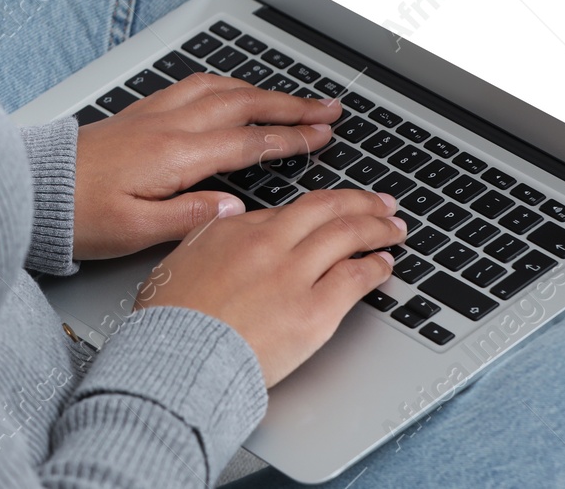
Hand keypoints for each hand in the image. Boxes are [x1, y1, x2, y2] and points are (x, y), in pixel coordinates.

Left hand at [71, 72, 340, 259]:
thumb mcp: (134, 231)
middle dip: (290, 105)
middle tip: (327, 107)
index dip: (291, 138)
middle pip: (242, 104)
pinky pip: (193, 87)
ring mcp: (152, 114)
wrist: (30, 188)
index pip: (247, 141)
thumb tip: (235, 205)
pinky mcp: (138, 114)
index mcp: (174, 155)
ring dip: (260, 90)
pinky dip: (225, 84)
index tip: (324, 135)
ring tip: (291, 98)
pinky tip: (231, 89)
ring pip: (219, 89)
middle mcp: (167, 125)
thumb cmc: (76, 214)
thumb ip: (190, 216)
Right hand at [136, 188, 402, 385]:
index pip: (289, 210)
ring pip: (348, 235)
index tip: (331, 210)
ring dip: (377, 227)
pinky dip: (376, 266)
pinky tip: (385, 264)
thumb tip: (230, 226)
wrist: (177, 361)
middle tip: (380, 203)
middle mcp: (268, 243)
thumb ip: (209, 240)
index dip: (319, 208)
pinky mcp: (314, 311)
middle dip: (359, 203)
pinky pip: (356, 277)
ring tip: (393, 228)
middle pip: (326, 209)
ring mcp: (293, 274)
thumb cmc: (170, 322)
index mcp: (233, 229)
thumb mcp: (178, 262)